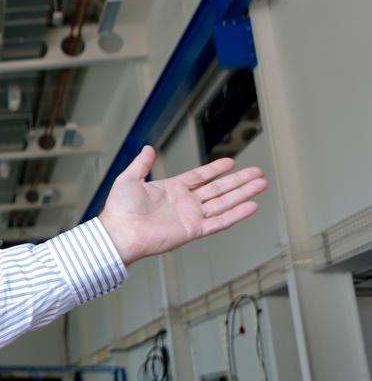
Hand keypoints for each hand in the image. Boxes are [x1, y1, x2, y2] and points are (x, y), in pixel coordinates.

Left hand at [99, 145, 267, 264]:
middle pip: (218, 189)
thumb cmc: (120, 209)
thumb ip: (141, 164)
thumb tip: (147, 148)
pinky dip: (236, 214)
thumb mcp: (129, 179)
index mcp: (171, 189)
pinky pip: (219, 222)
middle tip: (258, 172)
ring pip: (224, 203)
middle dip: (239, 181)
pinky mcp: (193, 230)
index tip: (232, 162)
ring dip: (243, 194)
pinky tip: (251, 206)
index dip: (215, 169)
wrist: (119, 232)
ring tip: (262, 184)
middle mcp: (185, 203)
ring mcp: (191, 216)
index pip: (200, 177)